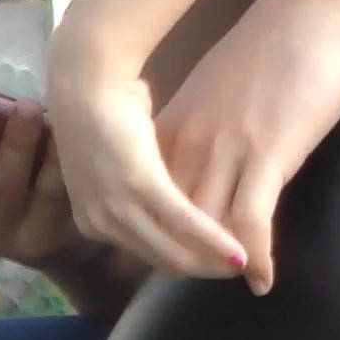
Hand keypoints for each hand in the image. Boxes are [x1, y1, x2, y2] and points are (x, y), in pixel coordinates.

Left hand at [46, 18, 248, 278]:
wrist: (90, 70)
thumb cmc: (108, 101)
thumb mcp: (120, 157)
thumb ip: (139, 182)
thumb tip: (164, 190)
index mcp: (94, 218)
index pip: (148, 254)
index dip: (185, 258)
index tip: (216, 257)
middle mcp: (101, 222)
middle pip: (164, 260)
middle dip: (204, 269)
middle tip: (241, 267)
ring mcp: (117, 206)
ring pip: (176, 253)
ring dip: (213, 262)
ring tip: (248, 262)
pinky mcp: (140, 184)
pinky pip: (185, 223)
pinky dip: (216, 241)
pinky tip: (244, 251)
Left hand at [156, 0, 339, 292]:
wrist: (312, 6)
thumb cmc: (274, 45)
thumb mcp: (219, 89)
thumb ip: (203, 124)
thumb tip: (204, 156)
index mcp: (174, 126)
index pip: (150, 197)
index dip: (158, 233)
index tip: (175, 256)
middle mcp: (189, 142)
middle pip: (170, 222)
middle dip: (183, 260)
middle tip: (207, 284)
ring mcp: (224, 149)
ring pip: (206, 231)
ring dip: (219, 269)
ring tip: (238, 285)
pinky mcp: (265, 153)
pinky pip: (250, 225)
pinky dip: (257, 260)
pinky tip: (265, 280)